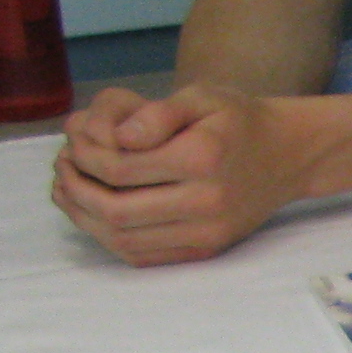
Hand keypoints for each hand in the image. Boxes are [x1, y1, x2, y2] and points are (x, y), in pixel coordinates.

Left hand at [52, 82, 315, 263]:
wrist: (289, 155)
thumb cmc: (238, 120)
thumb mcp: (200, 96)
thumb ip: (156, 112)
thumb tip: (118, 138)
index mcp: (202, 159)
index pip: (118, 169)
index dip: (83, 157)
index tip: (72, 142)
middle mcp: (207, 202)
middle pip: (115, 211)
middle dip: (76, 189)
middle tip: (63, 167)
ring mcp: (208, 232)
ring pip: (123, 240)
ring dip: (84, 218)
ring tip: (70, 190)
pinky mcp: (207, 249)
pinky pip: (144, 256)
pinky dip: (109, 239)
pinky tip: (96, 215)